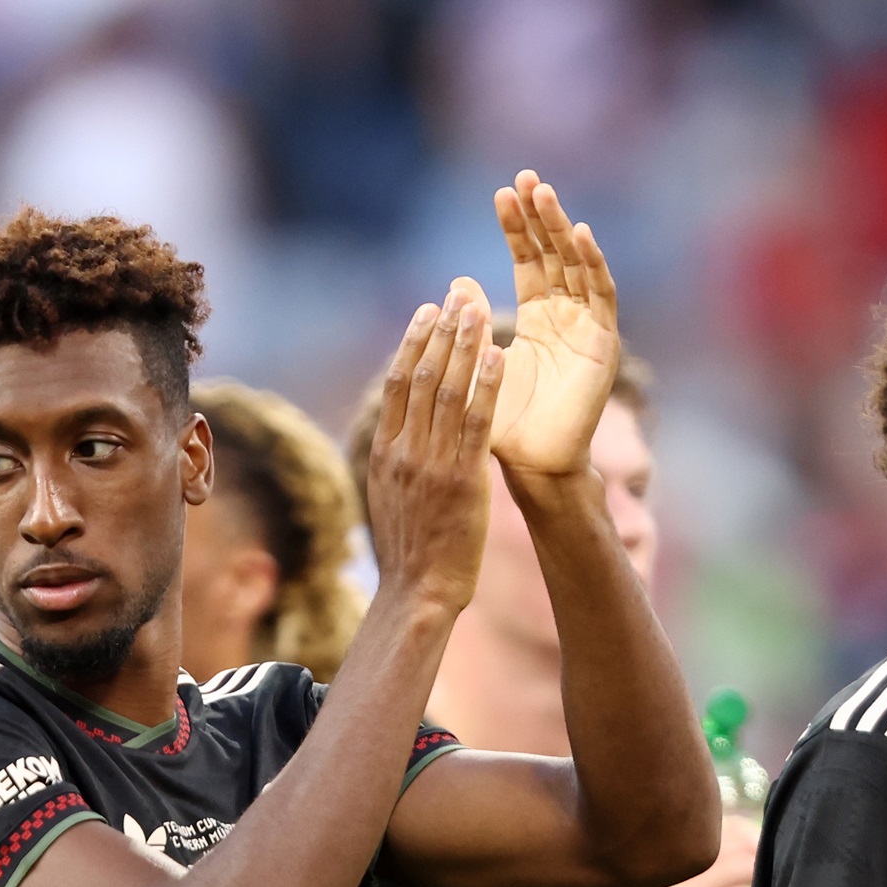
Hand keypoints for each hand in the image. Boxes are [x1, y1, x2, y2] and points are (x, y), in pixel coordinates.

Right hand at [363, 280, 505, 618]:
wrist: (418, 592)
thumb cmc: (411, 550)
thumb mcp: (391, 497)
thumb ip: (396, 460)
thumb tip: (399, 431)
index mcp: (385, 453)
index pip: (398, 384)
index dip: (414, 342)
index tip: (427, 312)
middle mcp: (405, 451)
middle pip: (422, 376)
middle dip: (441, 332)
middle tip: (458, 295)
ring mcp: (432, 464)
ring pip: (448, 391)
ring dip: (465, 345)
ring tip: (479, 309)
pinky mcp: (463, 480)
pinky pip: (476, 423)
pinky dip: (487, 386)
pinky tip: (500, 356)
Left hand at [485, 171, 620, 481]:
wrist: (533, 465)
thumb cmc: (504, 424)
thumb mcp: (481, 364)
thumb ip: (473, 324)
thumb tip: (456, 283)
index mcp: (538, 319)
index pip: (528, 260)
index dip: (517, 228)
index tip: (500, 193)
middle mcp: (566, 317)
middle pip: (554, 254)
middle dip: (541, 216)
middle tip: (525, 177)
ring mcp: (587, 327)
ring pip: (577, 265)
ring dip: (562, 228)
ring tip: (544, 193)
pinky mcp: (603, 343)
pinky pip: (601, 295)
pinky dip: (592, 262)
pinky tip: (579, 233)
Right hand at [591, 827, 755, 886]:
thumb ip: (682, 883)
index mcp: (668, 856)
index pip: (712, 827)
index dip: (740, 831)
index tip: (752, 846)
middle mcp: (680, 864)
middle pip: (734, 840)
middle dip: (759, 851)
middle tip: (772, 869)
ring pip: (743, 865)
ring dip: (761, 878)